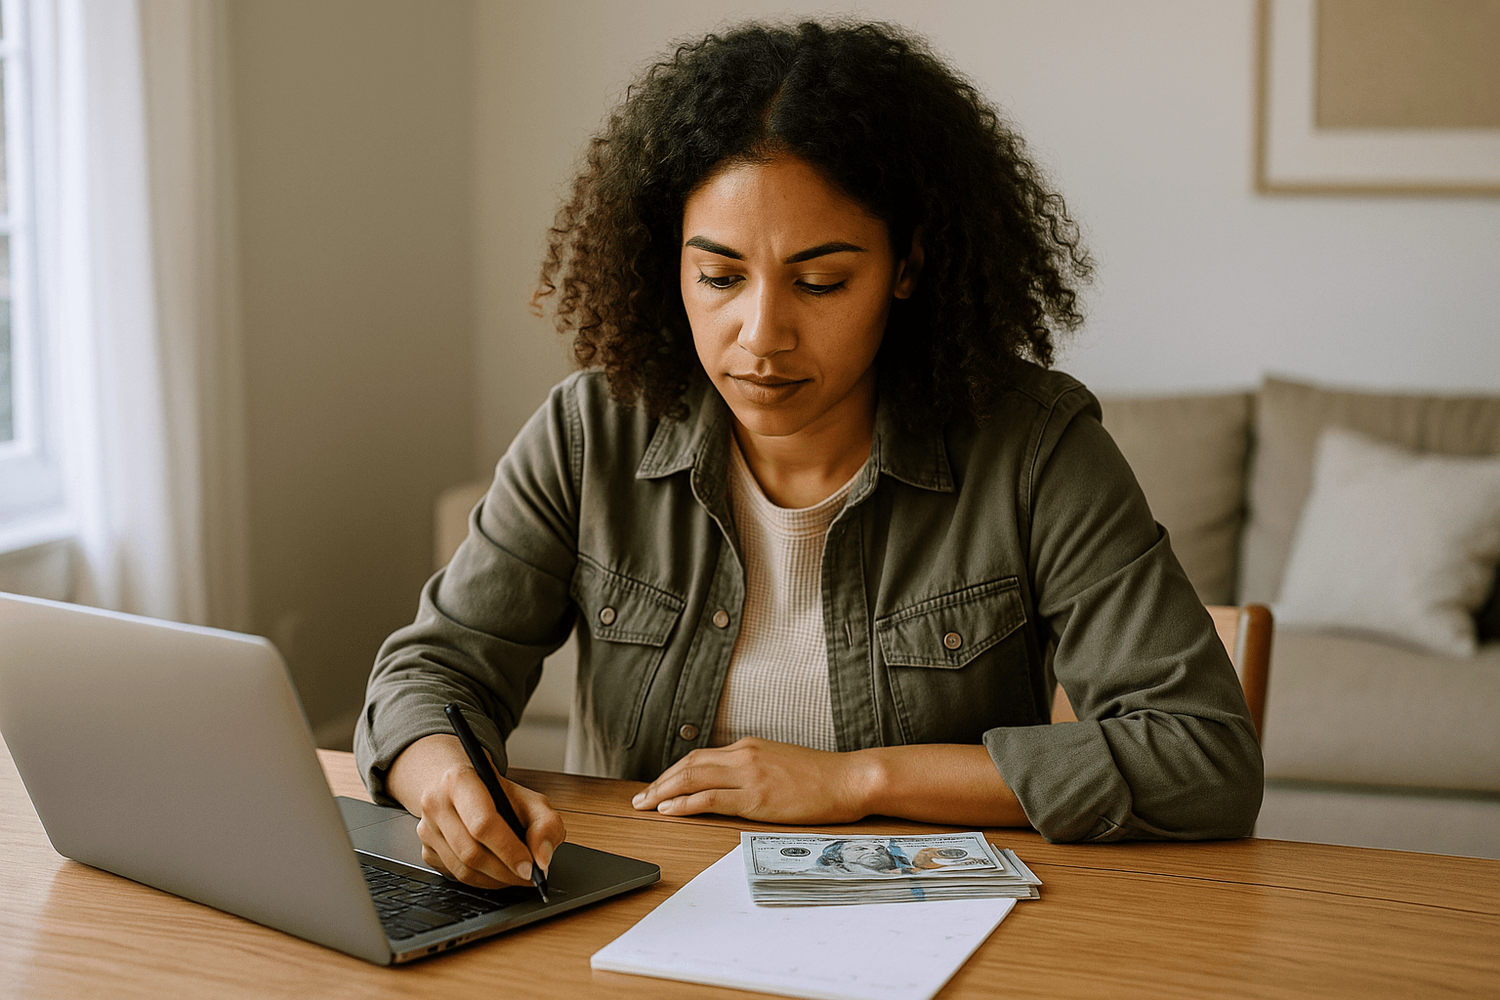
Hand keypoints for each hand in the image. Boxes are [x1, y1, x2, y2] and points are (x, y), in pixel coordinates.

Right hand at [386, 734, 566, 889]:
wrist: (463, 787)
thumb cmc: (497, 793)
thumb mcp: (529, 799)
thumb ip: (546, 824)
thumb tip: (543, 858)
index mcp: (460, 780)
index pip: (483, 823)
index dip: (509, 850)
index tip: (529, 867)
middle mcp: (436, 803)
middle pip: (471, 852)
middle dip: (505, 872)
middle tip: (528, 877)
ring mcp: (427, 829)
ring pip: (462, 870)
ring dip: (495, 880)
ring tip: (516, 876)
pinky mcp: (426, 850)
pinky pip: (455, 876)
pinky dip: (481, 880)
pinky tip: (496, 872)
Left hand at [631, 737, 871, 823]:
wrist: (849, 779)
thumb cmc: (821, 777)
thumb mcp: (781, 764)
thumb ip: (755, 769)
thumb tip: (733, 784)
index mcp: (749, 747)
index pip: (700, 756)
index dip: (673, 772)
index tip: (658, 787)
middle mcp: (745, 755)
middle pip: (689, 764)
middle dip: (660, 782)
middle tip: (639, 799)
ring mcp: (750, 774)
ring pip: (693, 777)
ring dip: (664, 792)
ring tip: (645, 805)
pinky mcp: (757, 796)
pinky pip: (711, 797)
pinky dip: (685, 803)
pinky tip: (669, 810)